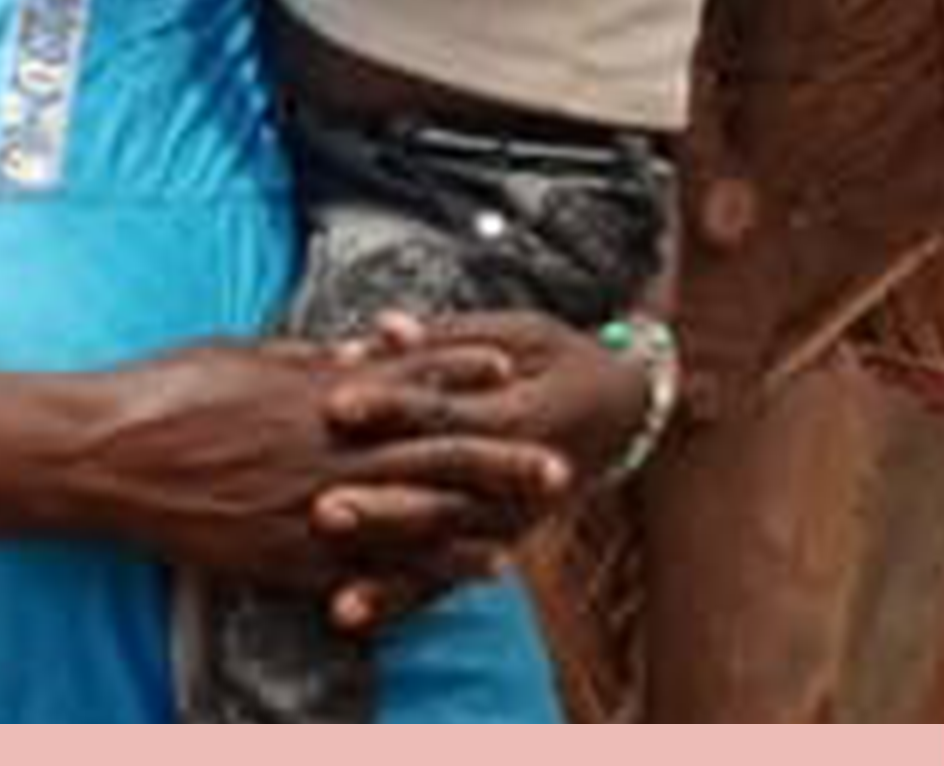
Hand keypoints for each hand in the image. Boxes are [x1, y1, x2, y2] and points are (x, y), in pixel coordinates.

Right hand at [53, 342, 563, 602]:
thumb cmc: (165, 391)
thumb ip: (306, 357)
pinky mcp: (287, 554)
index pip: (408, 375)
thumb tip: (356, 350)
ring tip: (528, 524)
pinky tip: (462, 574)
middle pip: (433, 450)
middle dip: (499, 457)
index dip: (463, 369)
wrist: (107, 454)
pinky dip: (423, 571)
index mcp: (316, 389)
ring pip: (416, 514)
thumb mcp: (241, 352)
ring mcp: (310, 505)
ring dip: (478, 520)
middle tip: (557, 462)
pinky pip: (371, 566)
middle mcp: (327, 448)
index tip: (511, 364)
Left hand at [311, 314, 643, 632]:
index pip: (446, 414)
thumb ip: (446, 338)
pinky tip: (346, 615)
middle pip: (439, 498)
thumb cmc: (557, 360)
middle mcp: (513, 484)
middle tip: (323, 511)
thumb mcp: (517, 334)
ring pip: (440, 554)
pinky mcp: (493, 546)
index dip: (391, 407)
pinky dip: (396, 599)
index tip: (334, 404)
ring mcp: (505, 525)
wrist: (621, 413)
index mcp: (518, 418)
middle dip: (381, 509)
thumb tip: (384, 329)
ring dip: (386, 577)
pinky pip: (441, 581)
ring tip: (338, 601)